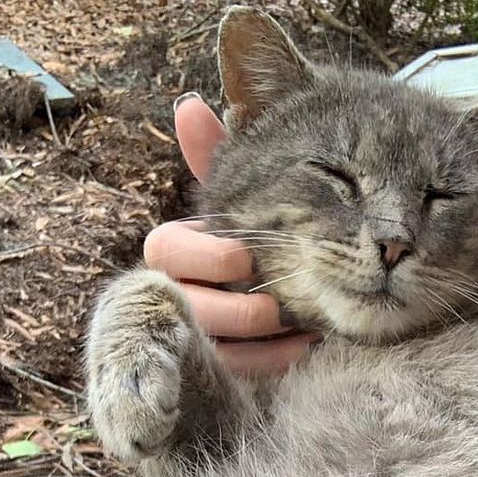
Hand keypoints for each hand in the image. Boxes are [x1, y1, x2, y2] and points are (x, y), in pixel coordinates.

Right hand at [142, 94, 318, 376]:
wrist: (311, 288)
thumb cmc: (269, 231)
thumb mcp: (249, 190)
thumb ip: (221, 155)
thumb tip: (188, 105)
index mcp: (181, 248)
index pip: (166, 252)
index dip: (200, 256)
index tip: (241, 257)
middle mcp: (182, 291)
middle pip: (178, 304)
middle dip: (224, 305)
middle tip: (271, 303)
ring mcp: (203, 333)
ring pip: (205, 342)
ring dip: (249, 333)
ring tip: (296, 322)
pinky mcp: (226, 367)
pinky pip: (234, 371)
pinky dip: (268, 358)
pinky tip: (304, 345)